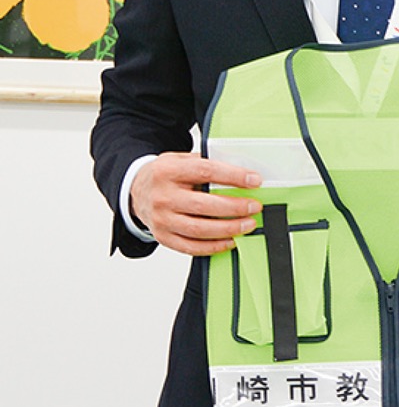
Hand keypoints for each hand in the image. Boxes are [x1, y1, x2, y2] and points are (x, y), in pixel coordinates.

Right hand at [130, 152, 262, 255]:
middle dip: (235, 207)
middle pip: (204, 205)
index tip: (254, 181)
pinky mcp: (162, 236)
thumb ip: (206, 163)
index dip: (233, 176)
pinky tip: (231, 240)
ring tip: (248, 224)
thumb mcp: (180, 159)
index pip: (206, 172)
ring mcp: (161, 219)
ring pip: (199, 230)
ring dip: (229, 229)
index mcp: (168, 171)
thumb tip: (241, 173)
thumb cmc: (165, 175)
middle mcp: (163, 196)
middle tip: (254, 207)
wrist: (136, 190)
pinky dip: (214, 246)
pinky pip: (191, 246)